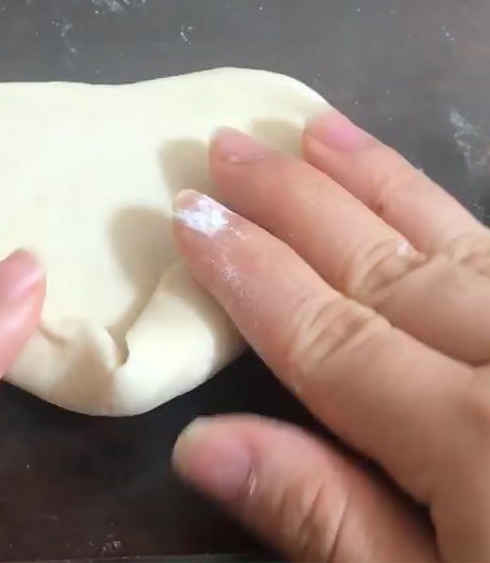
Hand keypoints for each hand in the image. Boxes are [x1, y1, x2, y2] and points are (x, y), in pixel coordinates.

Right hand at [172, 111, 489, 561]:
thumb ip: (330, 523)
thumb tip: (202, 445)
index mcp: (477, 437)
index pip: (326, 333)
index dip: (249, 272)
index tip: (190, 213)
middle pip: (383, 265)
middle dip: (295, 199)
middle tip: (230, 144)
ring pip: (458, 241)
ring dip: (377, 180)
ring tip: (315, 127)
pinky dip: (459, 218)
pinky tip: (430, 199)